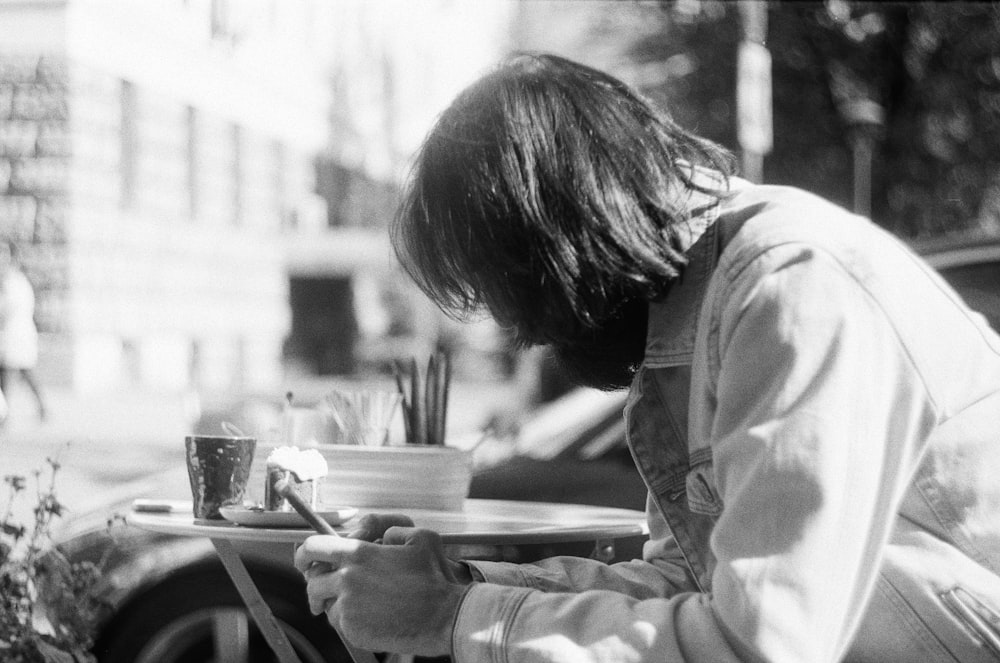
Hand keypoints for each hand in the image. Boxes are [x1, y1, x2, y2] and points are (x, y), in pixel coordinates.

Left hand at [295, 526, 471, 655]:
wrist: (444, 617)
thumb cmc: (435, 579)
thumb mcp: (421, 538)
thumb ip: (394, 529)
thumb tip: (381, 537)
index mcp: (359, 553)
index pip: (313, 548)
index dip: (304, 553)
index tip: (303, 560)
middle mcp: (347, 579)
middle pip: (312, 581)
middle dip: (316, 584)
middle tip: (326, 590)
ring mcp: (349, 606)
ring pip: (325, 605)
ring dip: (334, 604)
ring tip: (355, 605)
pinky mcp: (353, 630)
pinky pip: (339, 624)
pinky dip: (348, 621)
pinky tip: (369, 617)